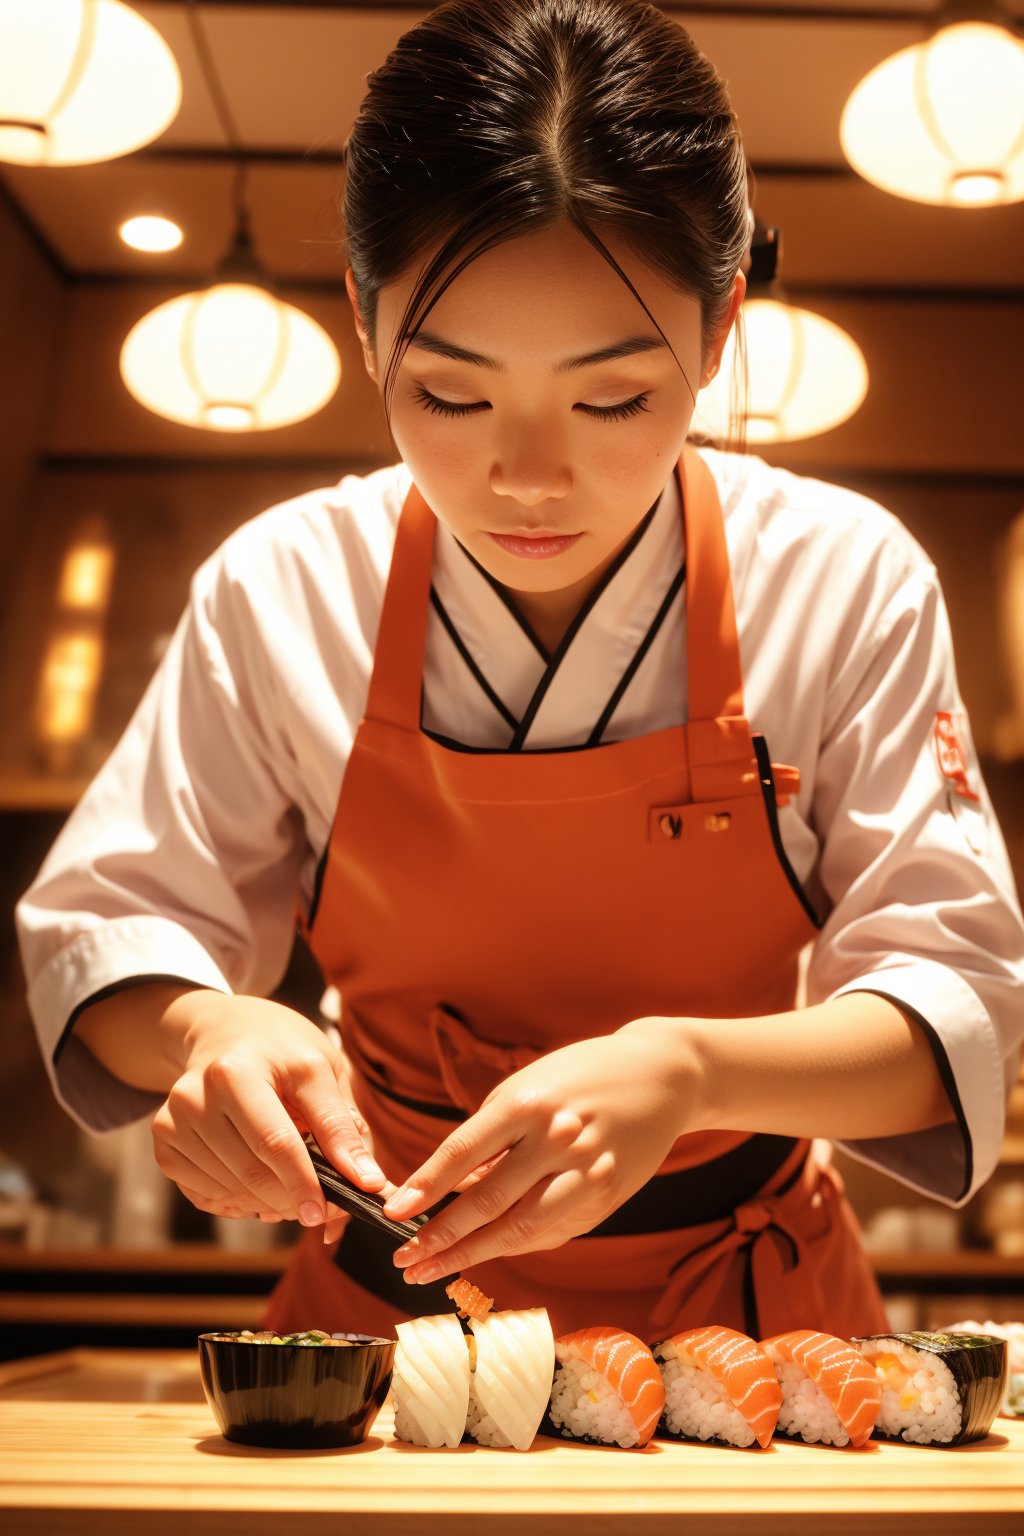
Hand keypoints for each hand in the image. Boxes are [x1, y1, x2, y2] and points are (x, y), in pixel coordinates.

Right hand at [151, 993, 391, 1241]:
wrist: (222, 1031)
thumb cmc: (282, 1052)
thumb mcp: (322, 1068)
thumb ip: (342, 1124)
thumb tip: (368, 1183)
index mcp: (242, 1067)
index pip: (278, 1140)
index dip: (307, 1181)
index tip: (328, 1213)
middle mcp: (201, 1090)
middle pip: (252, 1170)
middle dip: (292, 1198)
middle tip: (319, 1209)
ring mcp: (177, 1116)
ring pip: (231, 1188)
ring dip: (269, 1203)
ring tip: (292, 1190)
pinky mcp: (164, 1139)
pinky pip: (206, 1193)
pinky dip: (239, 1201)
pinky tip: (258, 1184)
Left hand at [384, 1020, 700, 1281]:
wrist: (662, 1076)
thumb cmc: (579, 1078)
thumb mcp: (528, 1089)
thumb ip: (491, 1139)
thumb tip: (451, 1191)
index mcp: (527, 1102)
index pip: (464, 1150)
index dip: (425, 1186)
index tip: (393, 1212)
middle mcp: (557, 1137)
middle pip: (487, 1200)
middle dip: (440, 1235)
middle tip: (403, 1258)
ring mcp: (586, 1171)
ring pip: (519, 1228)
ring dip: (469, 1255)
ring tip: (430, 1269)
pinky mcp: (607, 1196)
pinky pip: (551, 1231)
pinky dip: (513, 1245)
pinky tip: (484, 1253)